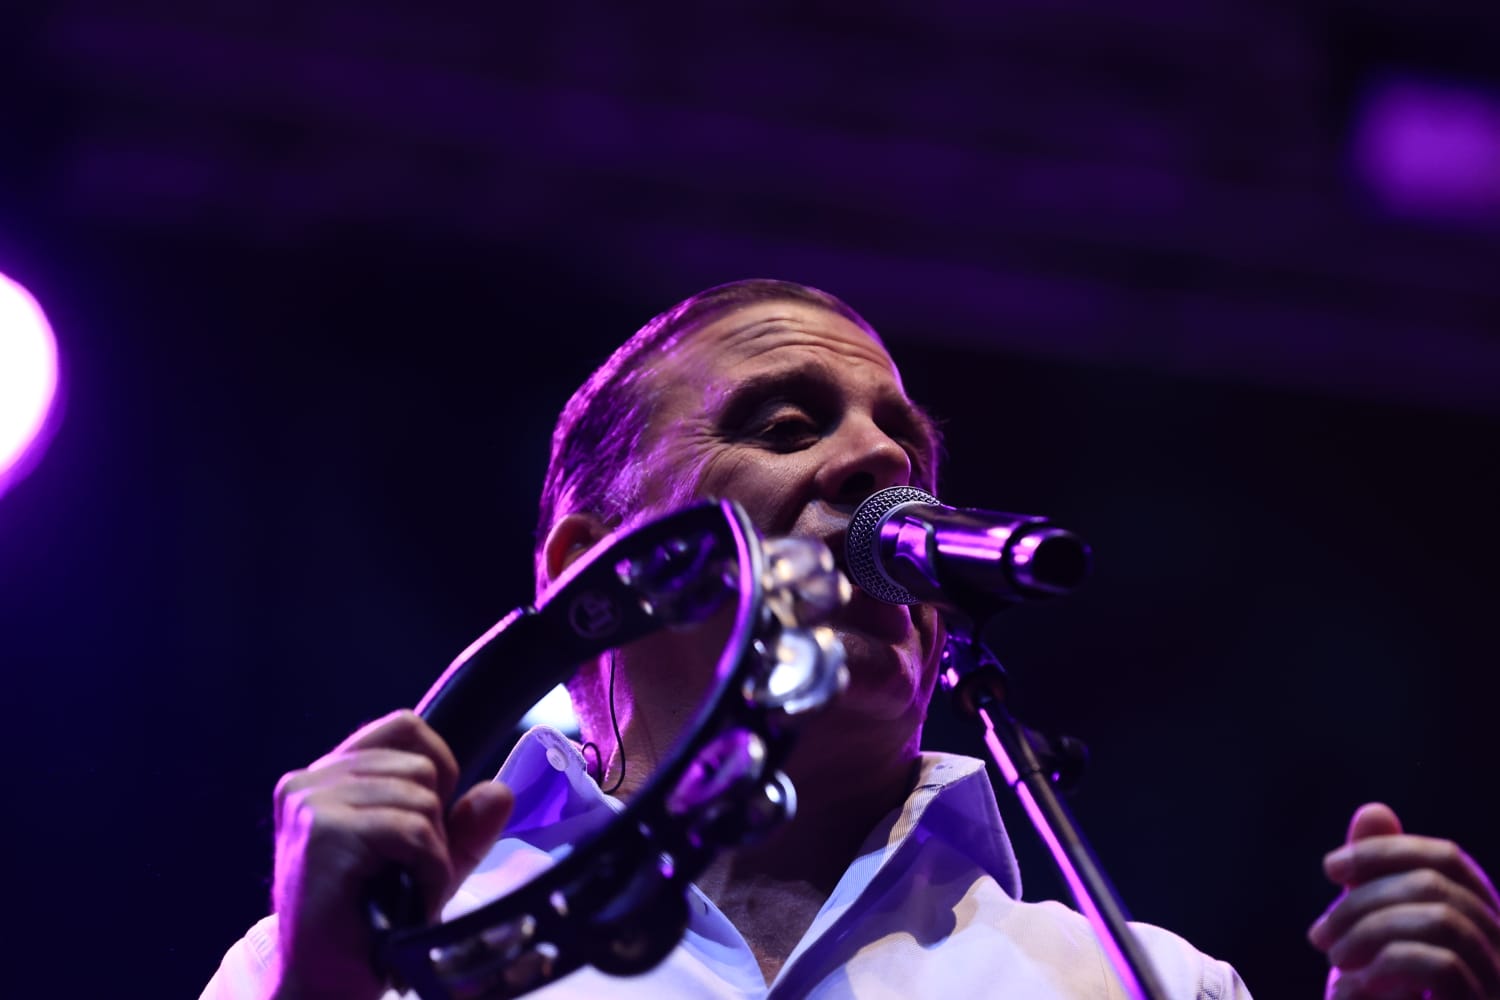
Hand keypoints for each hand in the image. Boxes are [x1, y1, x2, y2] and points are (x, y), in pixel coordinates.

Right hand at [270, 709, 514, 999]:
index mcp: (325, 776)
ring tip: (406, 889)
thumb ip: (463, 826)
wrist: (322, 985)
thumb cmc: (368, 925)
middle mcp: (309, 780)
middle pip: (421, 766)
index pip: (404, 727)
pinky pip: (414, 830)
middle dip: (436, 823)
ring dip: (433, 853)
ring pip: (422, 798)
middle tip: (408, 872)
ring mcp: (311, 803)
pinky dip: (430, 870)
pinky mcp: (324, 832)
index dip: (438, 766)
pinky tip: (411, 900)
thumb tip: (500, 791)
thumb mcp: (427, 864)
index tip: (431, 820)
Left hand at [1309, 802, 1499, 998]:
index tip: (1329, 867)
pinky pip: (1440, 966)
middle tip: (1319, 936)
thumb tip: (1373, 809)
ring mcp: (1498, 984)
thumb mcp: (1371, 943)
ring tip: (1333, 960)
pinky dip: (1385, 965)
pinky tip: (1355, 987)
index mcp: (1481, 925)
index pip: (1448, 858)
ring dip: (1369, 929)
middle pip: (1438, 884)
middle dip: (1364, 898)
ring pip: (1440, 919)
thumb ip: (1376, 882)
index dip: (1387, 851)